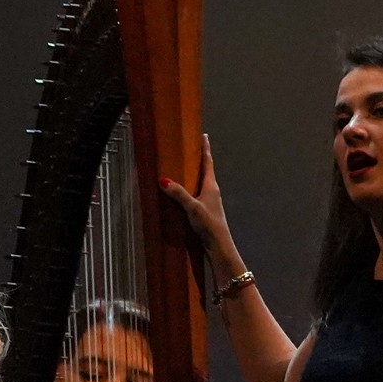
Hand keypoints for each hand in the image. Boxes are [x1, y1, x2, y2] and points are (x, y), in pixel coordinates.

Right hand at [159, 134, 239, 272]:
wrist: (219, 246)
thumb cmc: (210, 225)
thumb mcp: (192, 207)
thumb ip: (178, 194)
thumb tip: (163, 180)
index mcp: (211, 186)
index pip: (208, 162)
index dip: (205, 148)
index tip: (204, 136)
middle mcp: (212, 191)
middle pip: (205, 170)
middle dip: (199, 158)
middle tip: (193, 146)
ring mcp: (210, 202)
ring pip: (201, 182)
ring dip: (195, 173)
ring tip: (186, 166)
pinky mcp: (206, 211)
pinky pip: (197, 194)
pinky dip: (191, 188)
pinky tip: (185, 192)